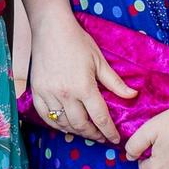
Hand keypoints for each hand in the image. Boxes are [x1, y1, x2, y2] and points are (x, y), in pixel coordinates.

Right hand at [29, 10, 134, 143]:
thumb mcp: (99, 60)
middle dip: (93, 134)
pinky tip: (64, 125)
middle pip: (81, 125)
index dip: (109, 132)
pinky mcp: (37, 91)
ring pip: (63, 123)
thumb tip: (132, 96)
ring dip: (75, 131)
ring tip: (85, 131)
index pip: (100, 117)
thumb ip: (115, 82)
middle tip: (101, 136)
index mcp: (84, 87)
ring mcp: (48, 93)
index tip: (114, 139)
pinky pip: (45, 116)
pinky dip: (56, 124)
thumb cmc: (77, 41)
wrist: (50, 28)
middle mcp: (65, 94)